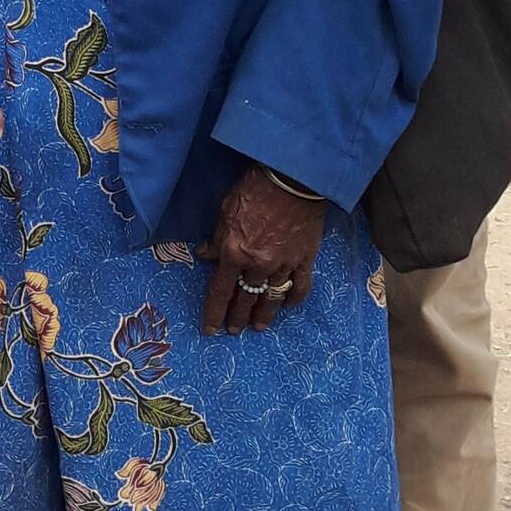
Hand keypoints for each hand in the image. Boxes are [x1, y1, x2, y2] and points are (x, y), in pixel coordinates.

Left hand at [199, 163, 325, 334]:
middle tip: (234, 331)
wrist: (290, 179)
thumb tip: (205, 255)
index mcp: (233, 252)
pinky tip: (288, 305)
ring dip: (264, 314)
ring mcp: (283, 264)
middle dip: (237, 317)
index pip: (219, 291)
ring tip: (258, 326)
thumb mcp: (224, 211)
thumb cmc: (252, 190)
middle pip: (245, 299)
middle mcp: (258, 264)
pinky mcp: (305, 260)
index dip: (214, 312)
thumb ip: (216, 239)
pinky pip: (300, 286)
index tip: (210, 330)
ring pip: (272, 298)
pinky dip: (293, 298)